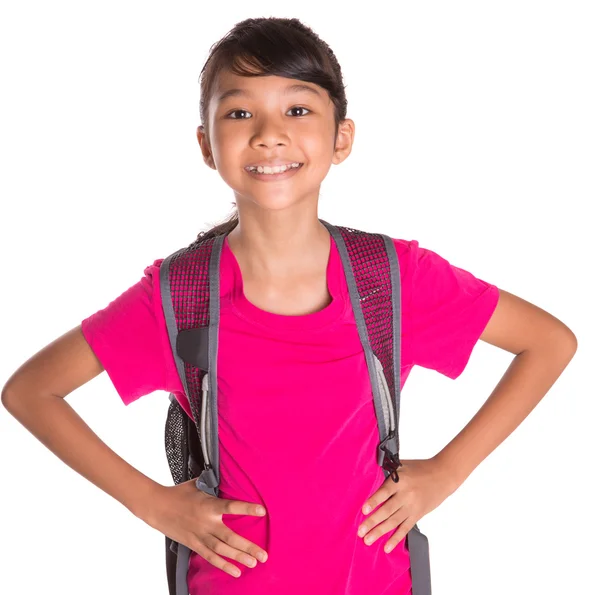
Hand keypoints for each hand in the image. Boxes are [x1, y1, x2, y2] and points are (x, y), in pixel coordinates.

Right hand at [142, 479, 268, 578]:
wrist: (157, 507)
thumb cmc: (179, 493)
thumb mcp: (198, 484)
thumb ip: (213, 483)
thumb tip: (226, 473)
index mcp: (208, 505)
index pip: (231, 506)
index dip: (246, 508)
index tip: (262, 511)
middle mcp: (205, 523)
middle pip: (229, 537)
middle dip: (247, 547)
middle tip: (263, 555)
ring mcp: (199, 535)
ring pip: (221, 550)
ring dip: (238, 557)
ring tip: (254, 563)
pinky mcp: (193, 544)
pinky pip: (209, 557)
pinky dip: (222, 565)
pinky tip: (235, 571)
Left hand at [357, 457, 460, 552]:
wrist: (442, 476)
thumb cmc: (420, 468)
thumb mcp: (402, 465)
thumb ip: (388, 473)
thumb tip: (370, 478)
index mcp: (400, 481)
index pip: (384, 492)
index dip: (374, 501)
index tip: (364, 510)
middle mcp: (406, 495)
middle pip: (387, 510)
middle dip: (372, 522)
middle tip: (360, 531)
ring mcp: (412, 507)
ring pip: (394, 522)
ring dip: (380, 532)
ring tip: (368, 540)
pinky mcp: (417, 515)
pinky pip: (405, 528)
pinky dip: (396, 538)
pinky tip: (387, 546)